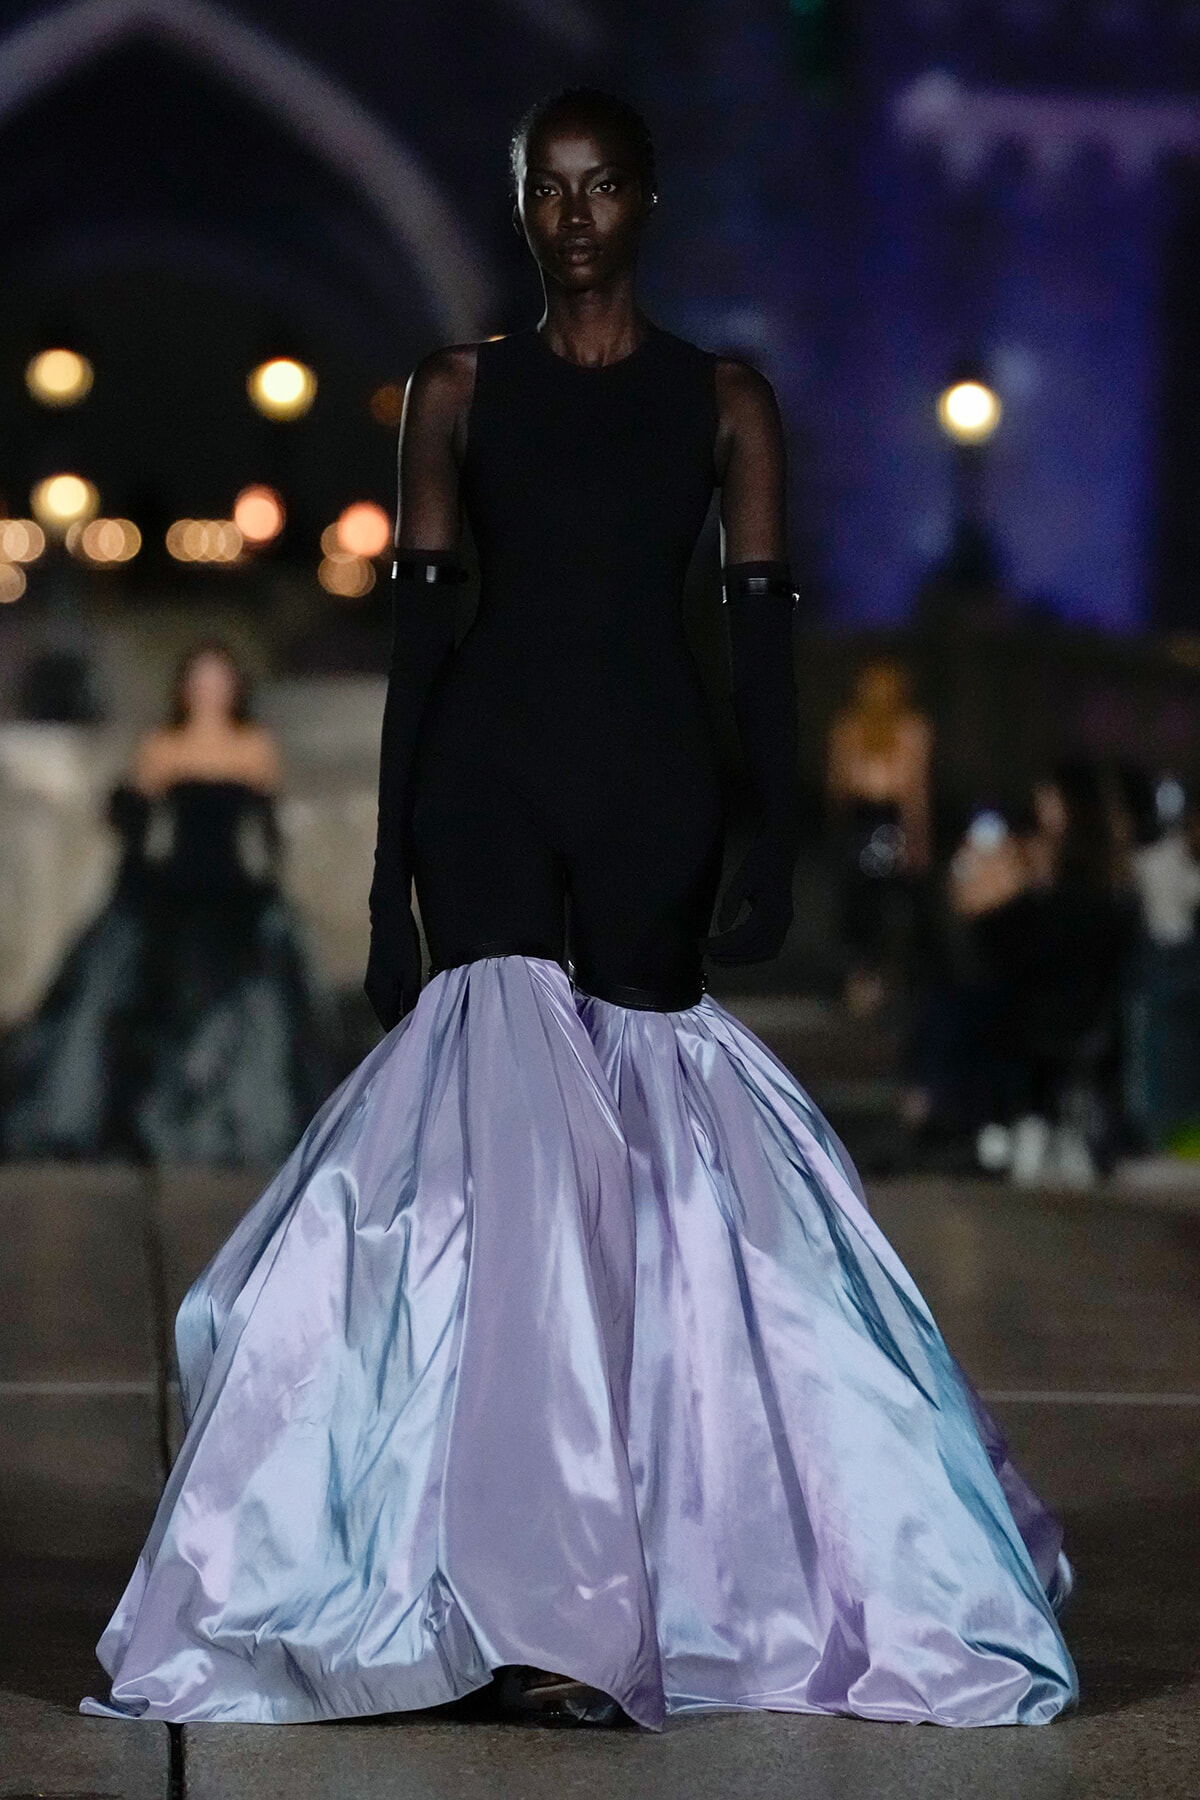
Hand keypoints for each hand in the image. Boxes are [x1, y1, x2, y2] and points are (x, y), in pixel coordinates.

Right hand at [363, 907, 422, 1031]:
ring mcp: (372, 983)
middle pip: (387, 1015)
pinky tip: (411, 1001)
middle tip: (423, 1029)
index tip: (419, 1039)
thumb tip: (412, 1021)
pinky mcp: (377, 974)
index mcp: (379, 995)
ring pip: (387, 1005)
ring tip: (420, 1017)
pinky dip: (398, 1001)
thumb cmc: (402, 945)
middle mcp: (372, 993)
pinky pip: (387, 996)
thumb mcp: (411, 973)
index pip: (389, 1023)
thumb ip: (411, 998)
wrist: (388, 917)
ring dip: (400, 1012)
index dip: (403, 1032)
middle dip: (402, 1024)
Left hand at [702, 834, 793, 965]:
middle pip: (756, 949)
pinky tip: (735, 952)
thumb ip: (731, 902)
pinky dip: (751, 955)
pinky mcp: (782, 924)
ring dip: (741, 959)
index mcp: (772, 908)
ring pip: (765, 953)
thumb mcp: (741, 877)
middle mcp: (781, 920)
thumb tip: (721, 928)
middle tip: (707, 954)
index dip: (723, 945)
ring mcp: (784, 923)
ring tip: (719, 957)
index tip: (703, 946)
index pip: (745, 936)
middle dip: (730, 956)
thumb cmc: (760, 861)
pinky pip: (769, 947)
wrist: (781, 852)